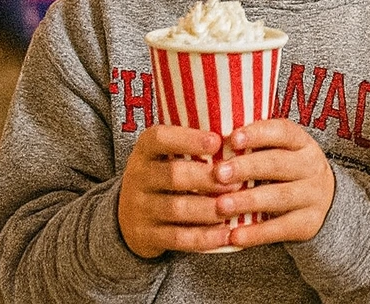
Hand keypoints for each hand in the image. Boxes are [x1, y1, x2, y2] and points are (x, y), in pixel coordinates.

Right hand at [118, 125, 237, 256]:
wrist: (128, 216)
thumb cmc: (163, 175)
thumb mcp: (167, 154)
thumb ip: (193, 144)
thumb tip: (241, 132)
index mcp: (145, 149)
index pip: (161, 138)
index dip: (188, 139)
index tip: (217, 141)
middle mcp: (138, 176)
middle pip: (173, 175)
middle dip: (207, 178)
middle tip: (236, 182)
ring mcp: (139, 208)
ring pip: (176, 208)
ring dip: (209, 209)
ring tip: (234, 208)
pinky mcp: (145, 236)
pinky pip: (176, 238)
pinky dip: (203, 237)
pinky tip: (225, 235)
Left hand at [212, 119, 334, 247]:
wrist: (325, 200)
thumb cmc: (286, 170)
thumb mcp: (280, 151)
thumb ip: (254, 145)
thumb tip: (211, 141)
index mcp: (301, 142)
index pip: (283, 131)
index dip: (258, 134)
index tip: (232, 138)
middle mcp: (311, 166)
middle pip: (278, 164)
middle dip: (247, 168)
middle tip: (218, 174)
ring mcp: (313, 196)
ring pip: (279, 197)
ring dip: (248, 201)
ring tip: (221, 206)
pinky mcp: (309, 223)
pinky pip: (281, 229)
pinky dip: (256, 233)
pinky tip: (234, 236)